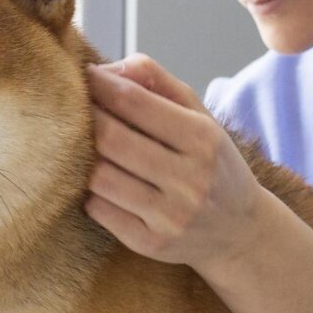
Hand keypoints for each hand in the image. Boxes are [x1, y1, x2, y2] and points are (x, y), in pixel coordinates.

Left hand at [84, 53, 266, 272]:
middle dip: (85, 117)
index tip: (83, 75)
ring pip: (100, 177)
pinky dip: (91, 191)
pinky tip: (100, 182)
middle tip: (72, 107)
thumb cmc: (212, 164)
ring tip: (83, 145)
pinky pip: (100, 210)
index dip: (100, 85)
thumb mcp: (200, 116)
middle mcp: (190, 179)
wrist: (240, 231)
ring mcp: (170, 216)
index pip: (135, 102)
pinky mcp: (152, 244)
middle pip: (110, 139)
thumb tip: (107, 69)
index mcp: (203, 139)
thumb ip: (158, 82)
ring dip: (83, 157)